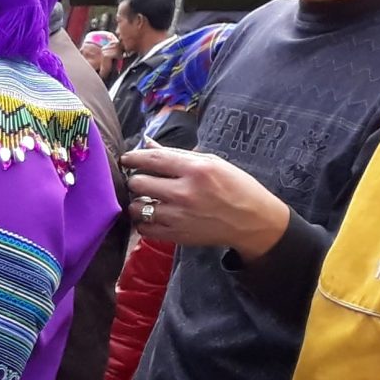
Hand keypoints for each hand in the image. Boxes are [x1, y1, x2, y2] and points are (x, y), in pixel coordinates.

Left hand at [120, 146, 289, 260]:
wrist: (252, 221)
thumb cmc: (235, 187)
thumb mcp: (213, 163)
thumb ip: (177, 155)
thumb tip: (148, 145)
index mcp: (197, 170)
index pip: (153, 159)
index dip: (133, 157)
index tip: (126, 158)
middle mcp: (185, 192)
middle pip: (138, 182)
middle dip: (137, 180)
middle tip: (142, 180)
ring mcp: (179, 216)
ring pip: (136, 207)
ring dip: (138, 202)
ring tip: (149, 199)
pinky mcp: (176, 235)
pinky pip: (143, 228)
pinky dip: (144, 221)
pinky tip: (154, 215)